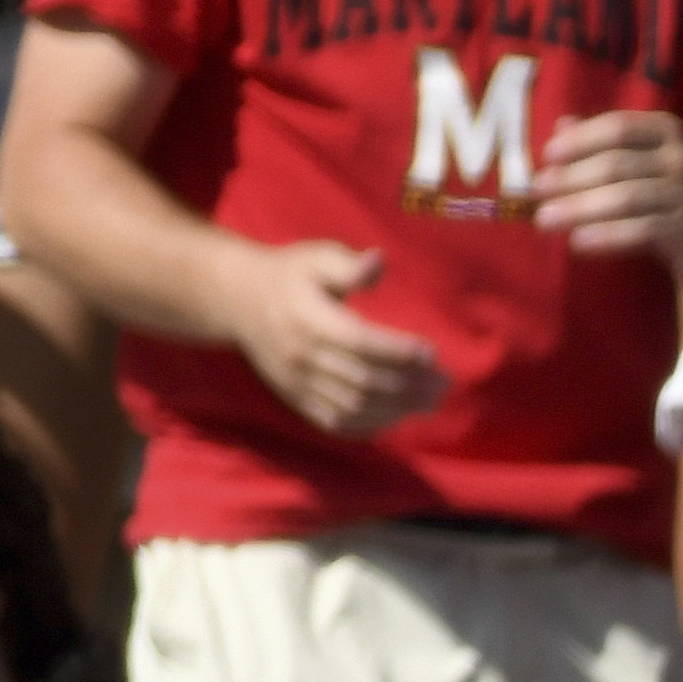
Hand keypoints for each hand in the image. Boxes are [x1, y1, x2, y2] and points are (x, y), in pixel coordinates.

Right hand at [223, 237, 442, 441]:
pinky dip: (371, 424)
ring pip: (354, 406)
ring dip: (398, 409)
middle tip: (443, 383)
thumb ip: (347, 265)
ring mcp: (297, 382)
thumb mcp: (315, 257)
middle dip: (409, 386)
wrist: (239, 301)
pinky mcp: (296, 398)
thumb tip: (379, 262)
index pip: (360, 343)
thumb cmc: (289, 275)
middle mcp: (301, 356)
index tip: (430, 352)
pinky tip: (399, 416)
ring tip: (430, 401)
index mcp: (308, 319)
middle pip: (363, 380)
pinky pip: (337, 422)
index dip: (397, 351)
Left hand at [528, 104, 682, 266]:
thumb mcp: (646, 153)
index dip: (580, 139)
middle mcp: (680, 158)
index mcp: (666, 131)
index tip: (548, 155)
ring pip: (625, 198)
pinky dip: (607, 236)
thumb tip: (560, 125)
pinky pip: (640, 231)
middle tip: (536, 190)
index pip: (618, 128)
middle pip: (616, 164)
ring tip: (545, 219)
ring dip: (580, 208)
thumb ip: (607, 139)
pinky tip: (579, 242)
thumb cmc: (674, 185)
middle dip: (571, 178)